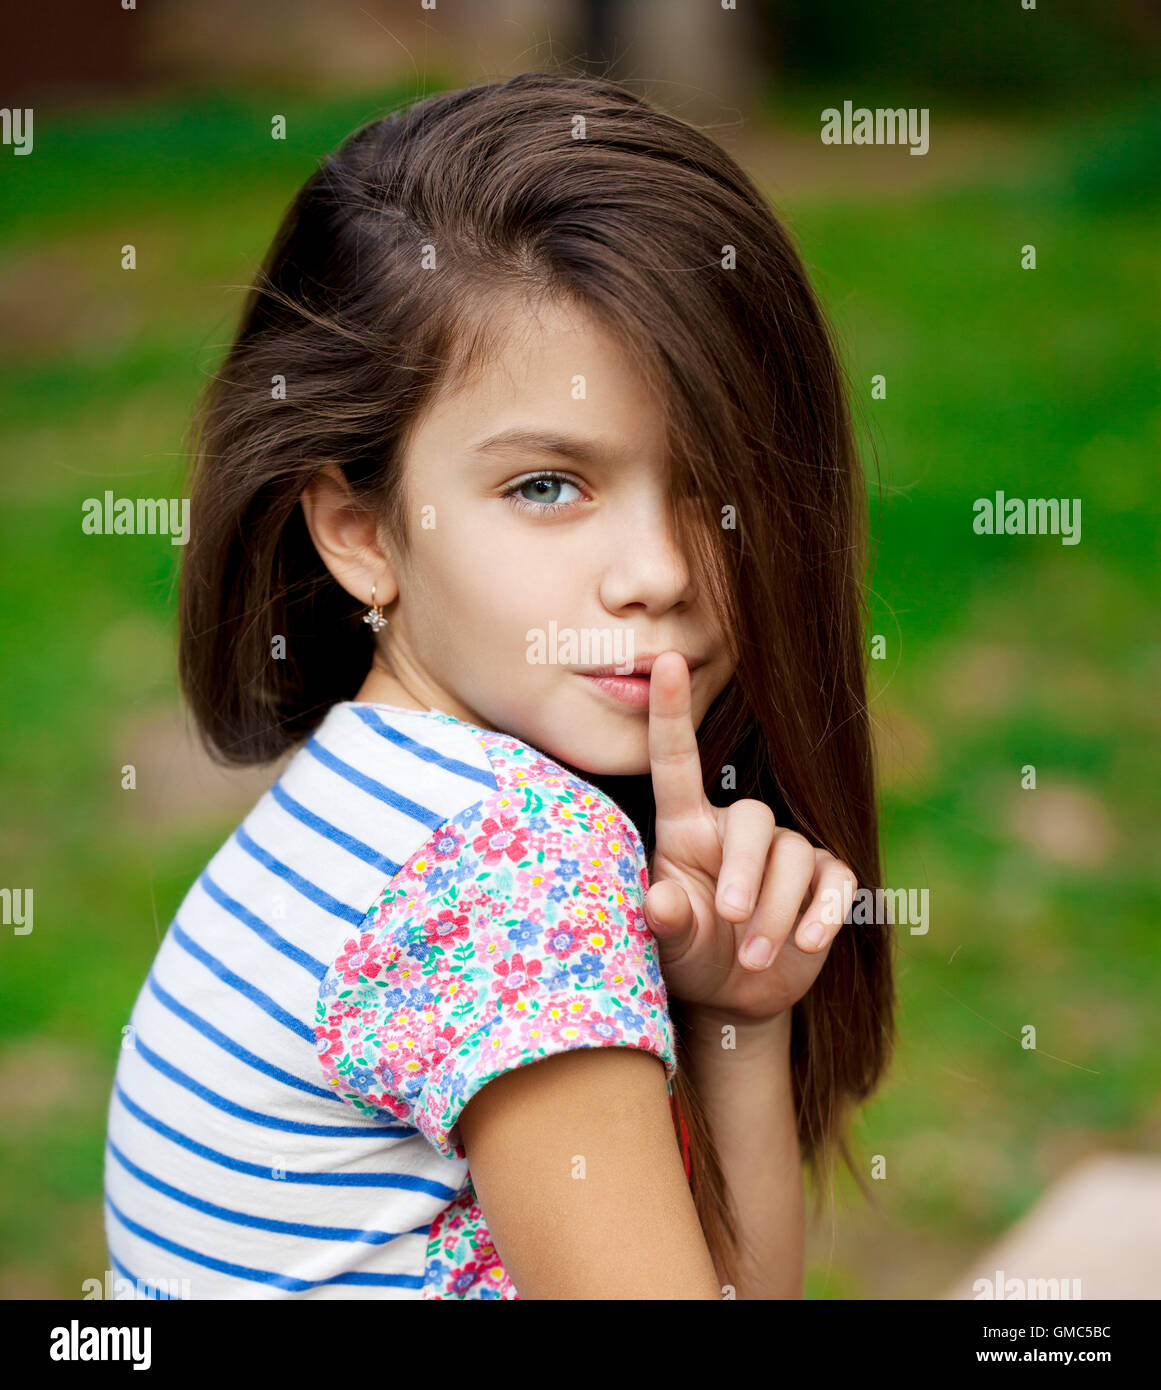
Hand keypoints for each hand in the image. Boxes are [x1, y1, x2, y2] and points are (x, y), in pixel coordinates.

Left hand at [642, 652, 856, 1022]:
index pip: (677, 761)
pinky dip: (823, 914)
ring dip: (774, 911)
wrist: (737, 992)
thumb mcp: (669, 944)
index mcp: (687, 826)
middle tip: (728, 917)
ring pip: (793, 856)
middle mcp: (737, 827)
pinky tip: (805, 945)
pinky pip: (835, 882)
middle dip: (743, 870)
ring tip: (752, 959)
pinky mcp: (826, 879)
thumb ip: (665, 922)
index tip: (666, 661)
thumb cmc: (689, 952)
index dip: (671, 712)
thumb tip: (659, 902)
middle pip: (753, 819)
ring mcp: (787, 850)